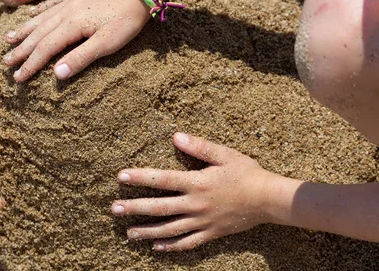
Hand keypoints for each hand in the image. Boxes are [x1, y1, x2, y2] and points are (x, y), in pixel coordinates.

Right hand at [3, 0, 150, 81]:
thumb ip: (81, 58)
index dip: (31, 64)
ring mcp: (71, 0)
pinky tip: (30, 14)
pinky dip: (39, 11)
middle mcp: (66, 11)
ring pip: (41, 18)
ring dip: (24, 30)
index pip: (45, 48)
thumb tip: (57, 74)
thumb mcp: (107, 43)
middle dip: (22, 49)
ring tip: (9, 40)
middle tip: (6, 62)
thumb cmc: (126, 20)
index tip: (18, 78)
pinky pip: (52, 2)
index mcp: (72, 25)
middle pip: (38, 33)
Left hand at [112, 133, 272, 250]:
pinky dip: (171, 246)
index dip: (140, 178)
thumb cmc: (247, 173)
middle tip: (113, 210)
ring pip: (170, 229)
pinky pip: (188, 243)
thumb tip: (175, 137)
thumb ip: (199, 147)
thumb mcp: (225, 155)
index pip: (162, 180)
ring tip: (128, 233)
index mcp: (197, 183)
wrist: (270, 200)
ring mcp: (203, 222)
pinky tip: (156, 247)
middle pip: (160, 207)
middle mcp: (196, 204)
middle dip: (135, 208)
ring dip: (147, 231)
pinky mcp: (211, 233)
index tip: (120, 177)